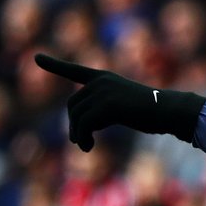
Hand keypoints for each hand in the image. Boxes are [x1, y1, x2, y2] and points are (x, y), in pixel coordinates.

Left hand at [34, 54, 205, 151]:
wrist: (169, 111)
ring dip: (78, 135)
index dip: (55, 65)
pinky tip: (90, 147)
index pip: (75, 71)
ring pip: (76, 116)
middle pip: (72, 105)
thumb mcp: (123, 109)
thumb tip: (78, 133)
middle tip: (82, 143)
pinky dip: (83, 137)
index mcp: (104, 79)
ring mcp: (103, 91)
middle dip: (74, 126)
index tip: (36, 58)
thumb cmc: (152, 114)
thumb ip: (102, 112)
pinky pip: (84, 124)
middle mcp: (100, 82)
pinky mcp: (107, 105)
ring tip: (86, 147)